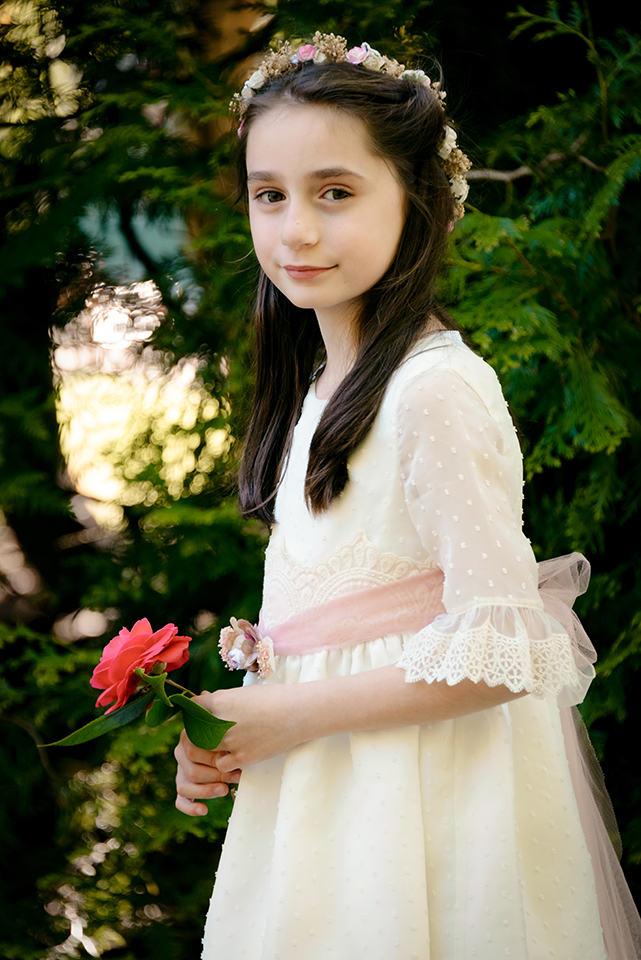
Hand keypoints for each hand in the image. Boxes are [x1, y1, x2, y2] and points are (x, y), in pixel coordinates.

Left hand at [174, 684, 305, 815]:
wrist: (298, 712)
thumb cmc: (273, 698)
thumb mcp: (244, 693)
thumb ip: (222, 699)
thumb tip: (204, 699)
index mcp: (219, 702)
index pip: (192, 708)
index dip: (194, 712)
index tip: (200, 715)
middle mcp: (220, 722)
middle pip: (193, 733)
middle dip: (197, 734)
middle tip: (205, 734)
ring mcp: (230, 742)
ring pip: (204, 752)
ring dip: (210, 750)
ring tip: (221, 745)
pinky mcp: (242, 758)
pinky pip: (221, 766)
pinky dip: (225, 762)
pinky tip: (235, 755)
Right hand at [174, 729, 240, 816]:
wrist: (230, 737)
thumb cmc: (230, 733)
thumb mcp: (225, 732)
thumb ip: (222, 740)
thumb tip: (228, 756)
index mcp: (187, 738)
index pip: (194, 752)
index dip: (214, 759)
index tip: (232, 761)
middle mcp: (181, 754)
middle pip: (192, 771)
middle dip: (217, 776)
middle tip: (236, 776)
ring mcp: (181, 771)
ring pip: (184, 787)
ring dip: (207, 791)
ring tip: (225, 789)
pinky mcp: (184, 786)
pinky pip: (181, 801)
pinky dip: (191, 808)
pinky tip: (204, 810)